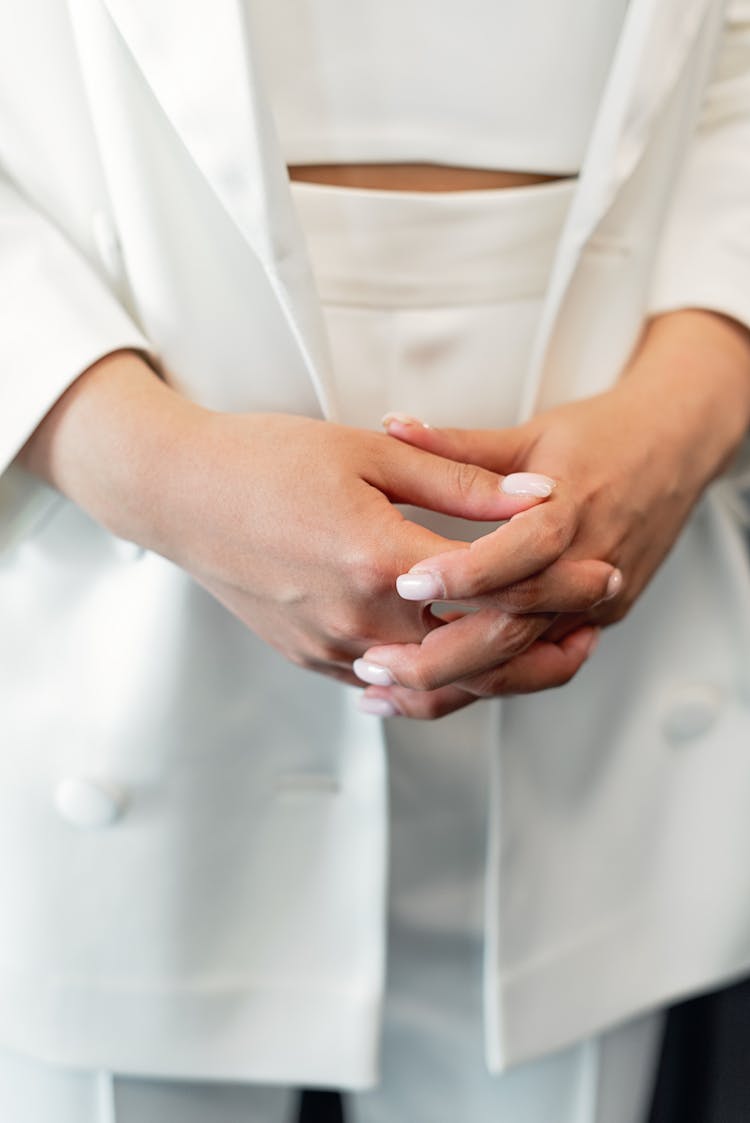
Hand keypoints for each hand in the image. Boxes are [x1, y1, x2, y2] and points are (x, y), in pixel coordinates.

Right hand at [18, 352, 614, 685]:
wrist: (177, 494)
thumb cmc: (265, 459)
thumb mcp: (368, 451)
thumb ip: (459, 482)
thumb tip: (539, 494)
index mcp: (377, 556)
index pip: (495, 584)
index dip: (558, 580)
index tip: (600, 571)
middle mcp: (357, 616)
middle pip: (475, 648)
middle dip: (540, 635)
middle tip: (587, 620)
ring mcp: (330, 646)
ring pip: (436, 681)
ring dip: (495, 668)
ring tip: (542, 648)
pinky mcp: (310, 657)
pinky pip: (390, 684)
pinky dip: (436, 679)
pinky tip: (464, 660)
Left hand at [355, 311, 749, 716]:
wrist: (676, 451)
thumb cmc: (603, 437)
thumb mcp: (528, 434)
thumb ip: (457, 445)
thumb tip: (391, 426)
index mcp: (574, 510)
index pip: (522, 552)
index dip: (464, 572)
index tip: (406, 581)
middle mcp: (589, 567)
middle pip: (517, 630)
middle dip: (441, 656)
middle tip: (375, 663)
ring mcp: (596, 605)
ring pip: (523, 665)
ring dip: (454, 687)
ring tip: (388, 695)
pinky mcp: (596, 624)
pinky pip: (538, 668)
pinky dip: (486, 686)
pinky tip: (436, 693)